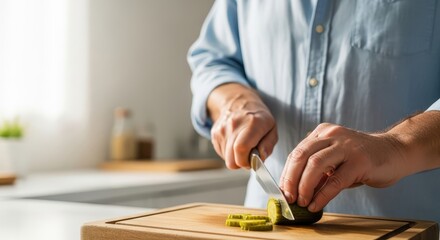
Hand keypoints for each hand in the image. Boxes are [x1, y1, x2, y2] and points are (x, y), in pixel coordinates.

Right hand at [207, 83, 277, 168]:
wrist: (239, 102)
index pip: (241, 149)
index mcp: (253, 123)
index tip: (253, 161)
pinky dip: (229, 152)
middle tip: (249, 155)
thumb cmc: (258, 118)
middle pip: (231, 160)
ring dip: (235, 157)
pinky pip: (221, 153)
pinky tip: (235, 142)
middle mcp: (234, 125)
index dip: (246, 161)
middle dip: (241, 163)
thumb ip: (268, 145)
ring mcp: (222, 129)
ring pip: (226, 159)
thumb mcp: (272, 129)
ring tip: (242, 146)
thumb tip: (260, 158)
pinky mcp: (214, 133)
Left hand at [279, 123, 406, 211]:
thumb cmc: (361, 158)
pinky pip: (335, 181)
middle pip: (301, 156)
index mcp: (323, 132)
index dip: (287, 173)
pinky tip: (316, 204)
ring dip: (304, 187)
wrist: (394, 151)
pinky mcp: (360, 161)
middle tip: (288, 197)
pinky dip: (322, 195)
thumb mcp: (335, 158)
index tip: (282, 191)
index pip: (297, 152)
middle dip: (290, 179)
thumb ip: (318, 170)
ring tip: (302, 202)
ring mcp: (347, 146)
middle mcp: (332, 135)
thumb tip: (296, 190)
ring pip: (315, 165)